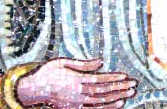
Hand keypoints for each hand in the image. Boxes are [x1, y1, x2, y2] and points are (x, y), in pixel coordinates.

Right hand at [16, 57, 137, 108]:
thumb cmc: (48, 72)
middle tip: (133, 85)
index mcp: (76, 80)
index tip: (126, 76)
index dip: (114, 78)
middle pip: (103, 91)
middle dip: (120, 88)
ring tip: (129, 95)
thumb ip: (83, 63)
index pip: (99, 80)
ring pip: (100, 102)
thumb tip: (101, 62)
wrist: (33, 89)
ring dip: (116, 98)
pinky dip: (106, 108)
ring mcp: (76, 104)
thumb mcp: (63, 62)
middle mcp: (78, 93)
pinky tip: (117, 105)